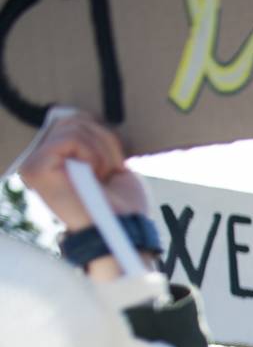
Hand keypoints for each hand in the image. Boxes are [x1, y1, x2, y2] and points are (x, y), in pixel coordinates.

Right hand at [18, 111, 151, 232]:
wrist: (125, 231)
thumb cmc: (123, 205)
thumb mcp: (110, 161)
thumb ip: (90, 137)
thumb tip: (81, 115)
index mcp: (56, 158)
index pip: (74, 119)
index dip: (102, 135)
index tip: (113, 164)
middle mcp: (40, 159)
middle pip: (74, 118)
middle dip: (105, 143)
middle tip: (108, 173)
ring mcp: (35, 164)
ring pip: (74, 125)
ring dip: (102, 152)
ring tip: (101, 178)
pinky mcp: (36, 168)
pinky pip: (70, 138)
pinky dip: (93, 155)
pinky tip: (93, 177)